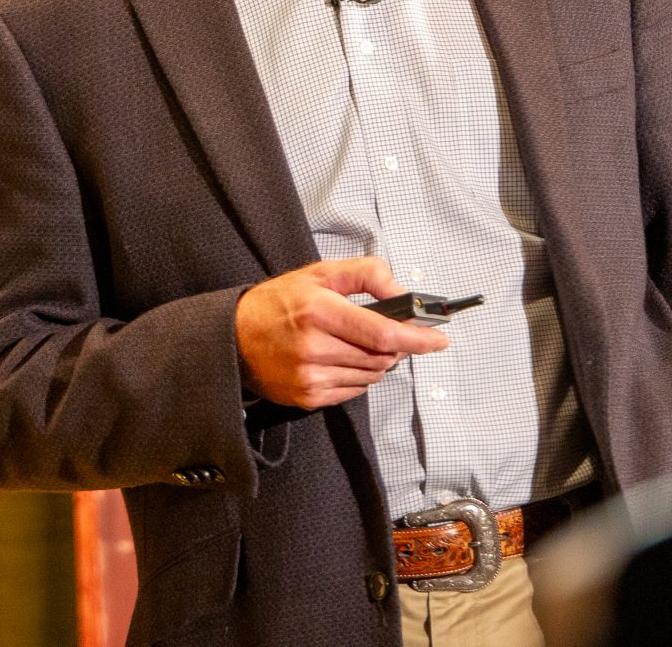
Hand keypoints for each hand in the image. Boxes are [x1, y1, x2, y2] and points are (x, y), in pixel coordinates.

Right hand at [234, 256, 448, 409]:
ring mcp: (310, 377)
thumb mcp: (320, 274)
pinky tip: (340, 359)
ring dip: (376, 361)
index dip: (417, 338)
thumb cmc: (278, 303)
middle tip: (388, 332)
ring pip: (371, 376)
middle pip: (382, 357)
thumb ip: (366, 275)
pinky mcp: (307, 398)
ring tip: (355, 343)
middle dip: (395, 346)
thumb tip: (404, 294)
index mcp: (319, 311)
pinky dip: (358, 376)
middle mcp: (315, 347)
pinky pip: (353, 391)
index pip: (383, 332)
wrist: (233, 339)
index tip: (438, 339)